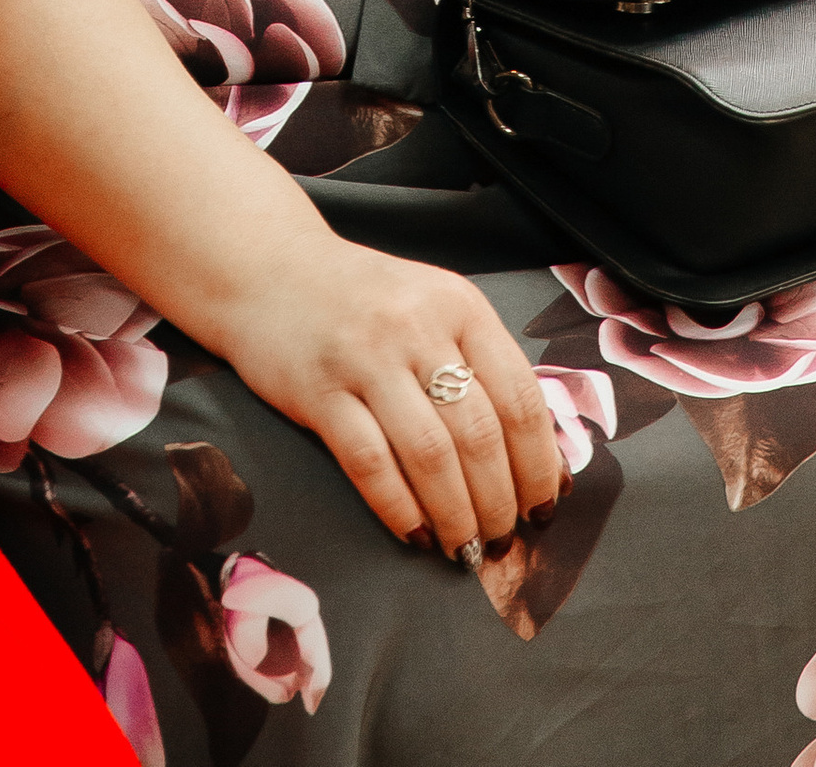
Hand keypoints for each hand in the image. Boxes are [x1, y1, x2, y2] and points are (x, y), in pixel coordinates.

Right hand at [201, 225, 562, 558]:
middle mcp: (418, 327)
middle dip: (499, 502)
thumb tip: (532, 453)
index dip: (540, 463)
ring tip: (464, 547)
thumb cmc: (365, 298)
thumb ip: (478, 363)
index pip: (520, 397)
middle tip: (504, 540)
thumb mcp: (433, 308)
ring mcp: (366, 358)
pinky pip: (370, 463)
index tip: (545, 505)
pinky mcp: (319, 391)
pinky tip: (414, 533)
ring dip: (455, 515)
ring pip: (430, 455)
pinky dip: (399, 509)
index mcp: (459, 306)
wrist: (270, 268)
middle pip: (479, 434)